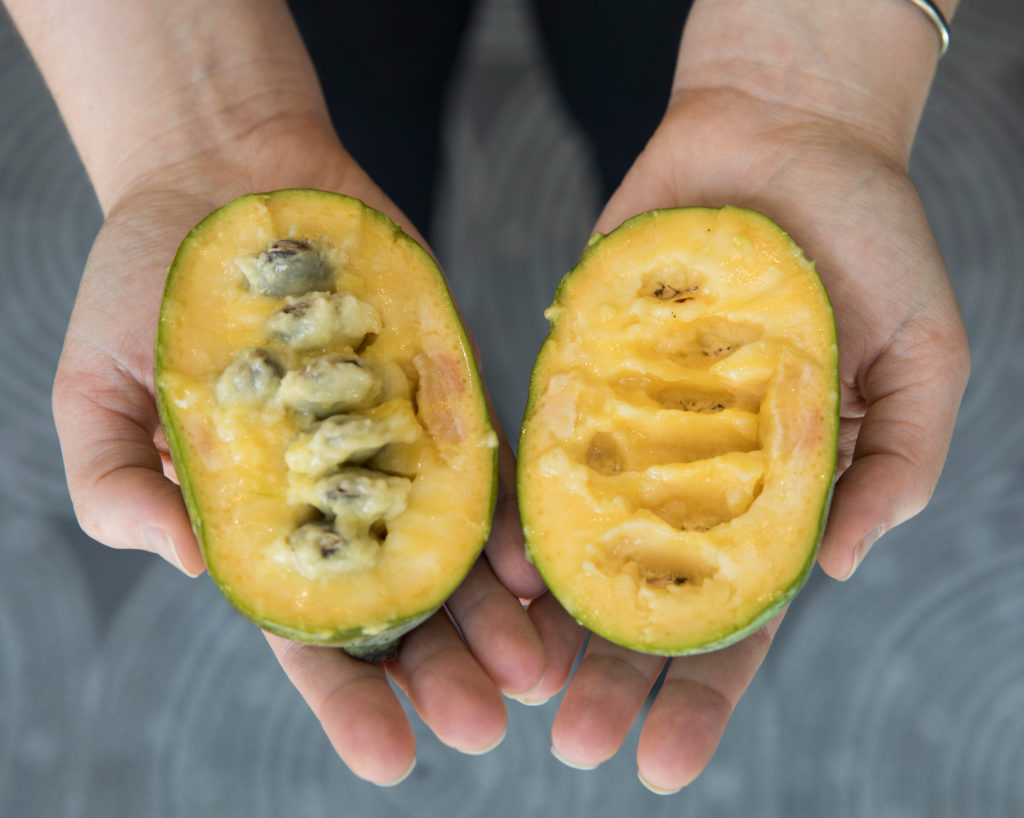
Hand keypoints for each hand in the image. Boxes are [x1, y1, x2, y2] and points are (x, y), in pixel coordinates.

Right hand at [51, 125, 546, 784]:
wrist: (230, 182)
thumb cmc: (151, 289)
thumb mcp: (98, 390)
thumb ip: (116, 485)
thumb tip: (189, 565)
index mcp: (270, 523)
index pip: (313, 632)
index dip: (348, 701)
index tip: (389, 760)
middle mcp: (350, 498)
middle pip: (406, 608)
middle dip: (444, 671)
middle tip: (486, 721)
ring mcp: (407, 447)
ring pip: (462, 552)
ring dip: (499, 615)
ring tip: (537, 670)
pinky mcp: (449, 390)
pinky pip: (491, 463)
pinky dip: (513, 514)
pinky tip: (534, 564)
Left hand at [528, 79, 968, 790]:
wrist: (777, 137)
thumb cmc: (867, 239)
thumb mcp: (922, 354)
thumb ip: (896, 464)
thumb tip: (834, 567)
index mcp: (772, 492)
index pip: (735, 617)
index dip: (701, 696)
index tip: (665, 766)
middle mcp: (691, 475)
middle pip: (643, 598)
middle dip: (611, 675)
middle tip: (572, 745)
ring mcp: (628, 428)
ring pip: (575, 541)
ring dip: (546, 613)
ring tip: (514, 677)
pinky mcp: (577, 375)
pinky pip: (538, 452)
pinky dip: (514, 508)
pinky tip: (488, 564)